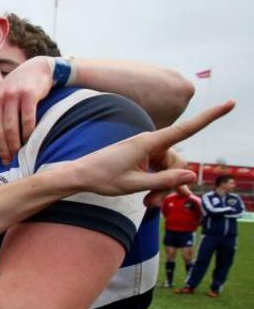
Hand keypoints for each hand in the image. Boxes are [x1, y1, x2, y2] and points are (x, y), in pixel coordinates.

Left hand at [0, 56, 51, 163]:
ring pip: (11, 127)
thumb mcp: (0, 100)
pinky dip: (29, 132)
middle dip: (4, 149)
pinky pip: (27, 119)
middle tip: (11, 159)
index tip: (1, 156)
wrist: (36, 69)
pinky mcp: (28, 94)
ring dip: (15, 144)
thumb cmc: (17, 90)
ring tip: (20, 153)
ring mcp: (12, 95)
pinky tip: (30, 139)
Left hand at [65, 102, 233, 197]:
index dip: (210, 116)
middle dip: (171, 184)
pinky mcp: (142, 157)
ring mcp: (146, 150)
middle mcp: (150, 143)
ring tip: (147, 204)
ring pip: (168, 170)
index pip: (186, 128)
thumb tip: (192, 174)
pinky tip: (154, 200)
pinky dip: (157, 184)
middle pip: (177, 163)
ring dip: (162, 188)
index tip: (230, 104)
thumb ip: (164, 180)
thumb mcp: (135, 184)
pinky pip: (159, 170)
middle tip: (153, 204)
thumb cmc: (103, 178)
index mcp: (149, 142)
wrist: (79, 175)